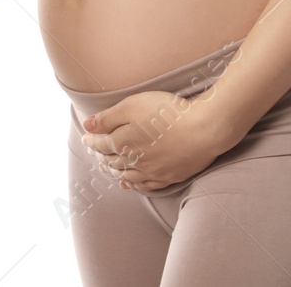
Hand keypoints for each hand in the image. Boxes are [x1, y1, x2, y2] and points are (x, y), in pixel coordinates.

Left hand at [78, 90, 232, 190]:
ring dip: (113, 171)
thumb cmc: (167, 113)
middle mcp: (134, 161)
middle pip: (111, 161)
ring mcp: (152, 172)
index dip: (91, 140)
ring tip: (105, 167)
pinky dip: (132, 185)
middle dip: (100, 156)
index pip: (100, 143)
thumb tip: (87, 126)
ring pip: (126, 175)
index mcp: (122, 142)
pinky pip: (145, 185)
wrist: (204, 129)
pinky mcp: (169, 177)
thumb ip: (107, 117)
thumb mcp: (131, 106)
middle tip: (94, 152)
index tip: (86, 137)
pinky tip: (127, 185)